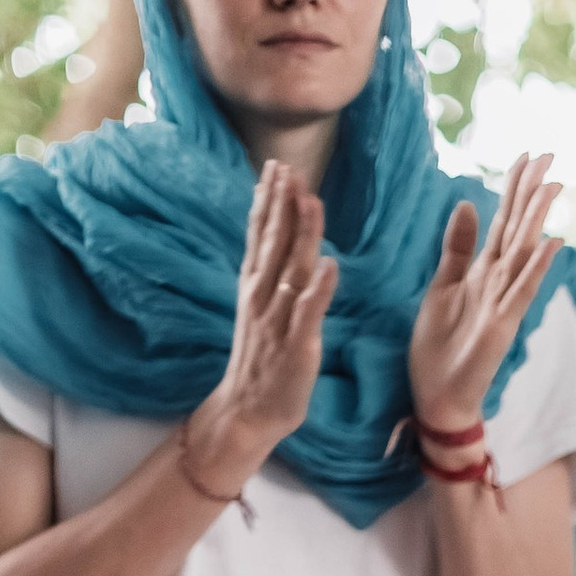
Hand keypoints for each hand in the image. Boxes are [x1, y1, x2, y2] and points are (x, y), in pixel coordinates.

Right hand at [188, 159, 334, 488]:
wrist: (247, 409)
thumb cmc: (260, 360)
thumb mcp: (260, 310)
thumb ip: (270, 277)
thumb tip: (284, 245)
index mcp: (254, 285)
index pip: (260, 234)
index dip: (267, 199)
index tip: (274, 167)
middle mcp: (262, 296)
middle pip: (272, 241)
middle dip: (281, 203)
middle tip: (288, 167)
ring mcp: (277, 319)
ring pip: (290, 268)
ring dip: (299, 233)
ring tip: (309, 198)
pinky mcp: (296, 345)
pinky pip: (308, 313)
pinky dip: (318, 289)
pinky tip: (328, 264)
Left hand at [408, 151, 560, 434]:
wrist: (437, 396)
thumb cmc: (438, 349)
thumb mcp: (440, 286)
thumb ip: (455, 248)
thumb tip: (466, 202)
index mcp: (481, 272)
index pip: (502, 222)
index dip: (513, 189)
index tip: (526, 157)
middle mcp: (497, 282)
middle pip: (517, 228)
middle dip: (531, 192)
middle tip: (548, 155)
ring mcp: (503, 302)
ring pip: (523, 251)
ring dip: (537, 218)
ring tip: (552, 185)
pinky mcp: (502, 325)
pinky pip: (522, 290)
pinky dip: (537, 267)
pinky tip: (551, 242)